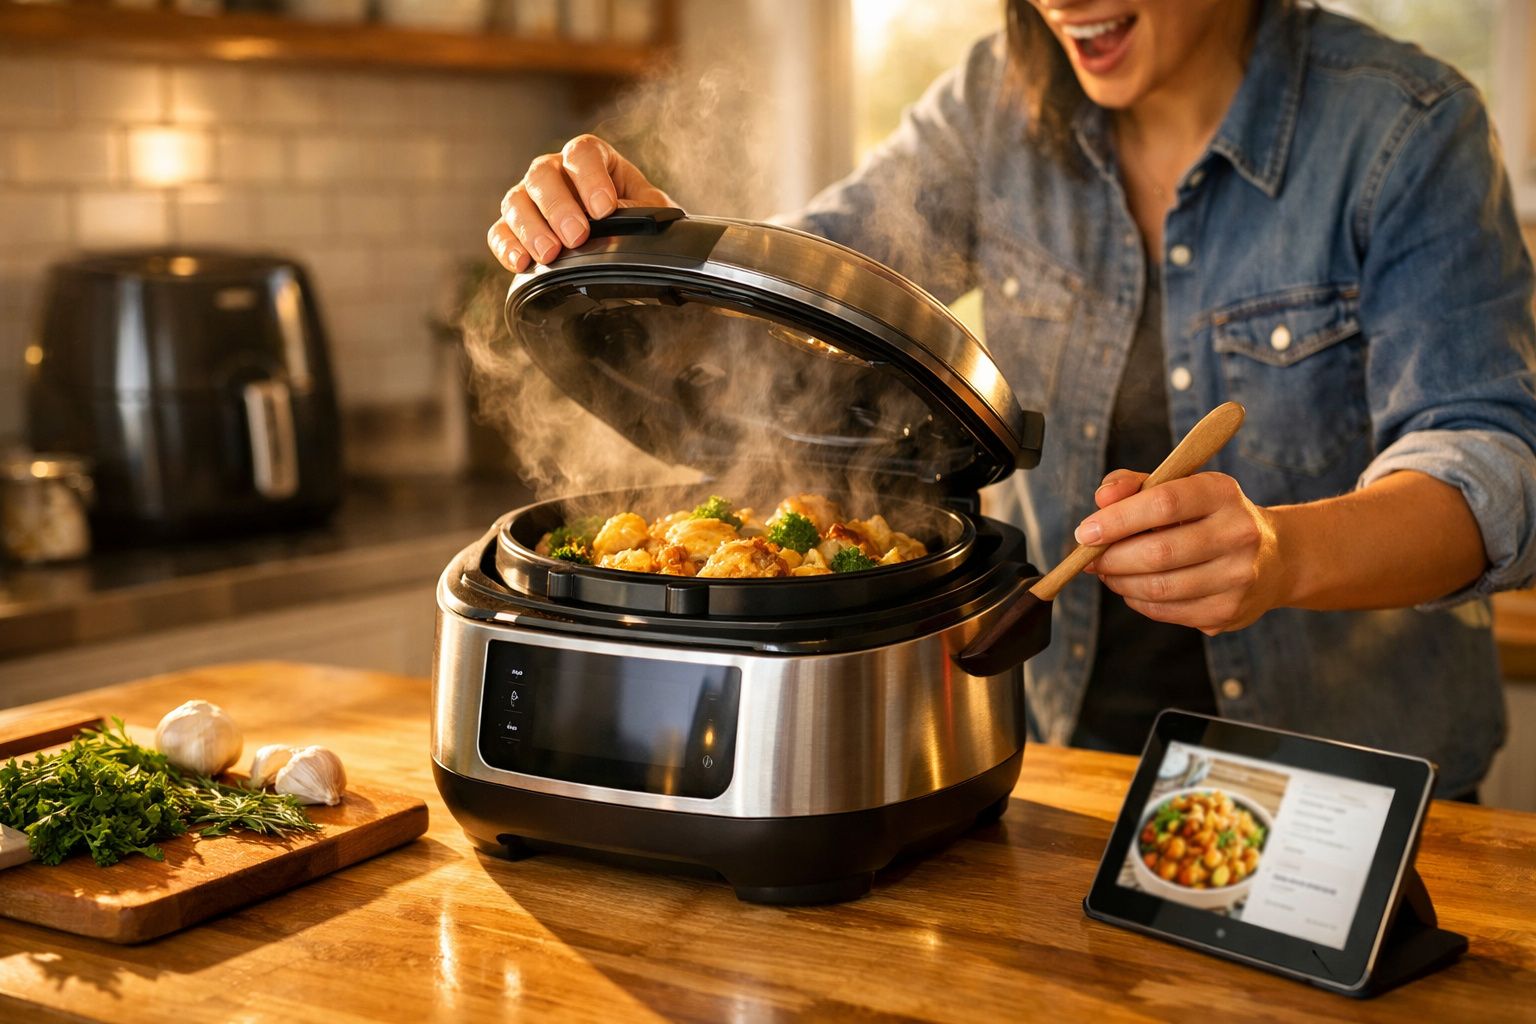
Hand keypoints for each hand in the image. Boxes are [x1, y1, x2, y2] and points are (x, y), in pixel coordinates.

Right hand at [487, 134, 674, 272]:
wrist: (630, 245)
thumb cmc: (640, 218)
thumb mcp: (651, 211)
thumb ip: (636, 210)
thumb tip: (615, 218)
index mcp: (591, 159)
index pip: (582, 153)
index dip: (590, 177)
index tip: (604, 209)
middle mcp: (555, 172)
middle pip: (542, 174)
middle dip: (558, 207)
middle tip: (576, 236)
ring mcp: (531, 198)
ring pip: (516, 200)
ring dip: (531, 228)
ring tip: (549, 255)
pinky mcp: (515, 228)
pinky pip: (500, 232)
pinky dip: (507, 247)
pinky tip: (522, 263)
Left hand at [1077, 470, 1287, 634]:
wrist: (1276, 558)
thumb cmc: (1208, 516)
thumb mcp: (1179, 487)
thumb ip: (1134, 485)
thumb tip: (1101, 499)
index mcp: (1223, 493)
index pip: (1163, 503)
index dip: (1117, 520)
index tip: (1085, 533)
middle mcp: (1238, 534)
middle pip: (1158, 552)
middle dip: (1112, 558)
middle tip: (1089, 558)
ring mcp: (1238, 577)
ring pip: (1160, 587)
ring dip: (1120, 582)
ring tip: (1107, 572)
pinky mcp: (1229, 612)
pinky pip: (1167, 611)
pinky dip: (1138, 601)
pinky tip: (1133, 588)